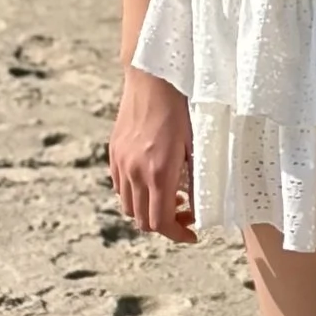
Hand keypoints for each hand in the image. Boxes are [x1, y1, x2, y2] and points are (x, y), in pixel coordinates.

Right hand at [110, 67, 197, 243]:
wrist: (152, 80)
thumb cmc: (181, 110)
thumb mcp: (196, 146)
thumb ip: (197, 179)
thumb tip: (201, 207)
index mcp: (159, 173)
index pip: (161, 222)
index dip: (177, 235)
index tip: (192, 234)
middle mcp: (135, 173)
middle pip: (143, 221)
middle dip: (166, 226)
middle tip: (185, 215)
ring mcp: (121, 164)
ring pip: (128, 207)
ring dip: (149, 211)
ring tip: (170, 197)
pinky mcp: (114, 154)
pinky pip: (121, 188)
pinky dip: (136, 195)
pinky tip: (153, 182)